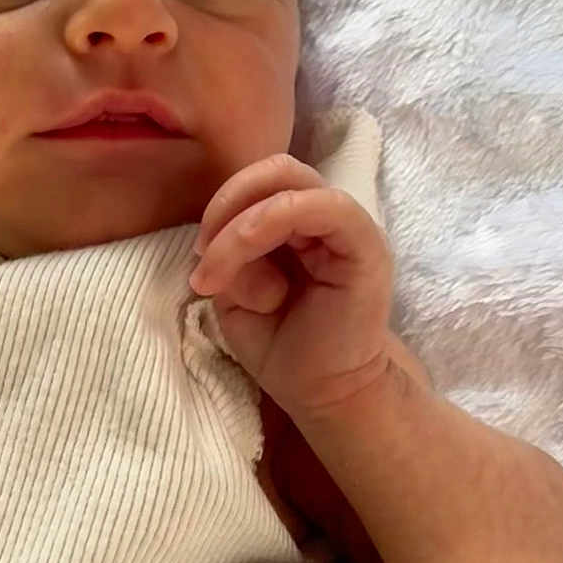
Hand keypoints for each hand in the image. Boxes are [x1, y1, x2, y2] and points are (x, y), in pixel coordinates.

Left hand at [188, 154, 393, 414]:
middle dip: (227, 203)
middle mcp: (322, 218)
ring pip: (291, 183)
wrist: (325, 393)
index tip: (197, 256)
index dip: (220, 206)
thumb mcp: (235, 299)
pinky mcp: (364, 244)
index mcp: (295, 225)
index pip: (258, 183)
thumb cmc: (283, 346)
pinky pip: (322, 207)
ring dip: (240, 223)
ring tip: (216, 270)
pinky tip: (245, 260)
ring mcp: (346, 227)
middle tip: (203, 252)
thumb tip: (218, 240)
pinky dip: (270, 223)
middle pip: (275, 170)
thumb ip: (227, 259)